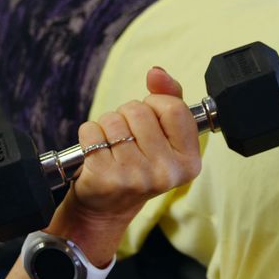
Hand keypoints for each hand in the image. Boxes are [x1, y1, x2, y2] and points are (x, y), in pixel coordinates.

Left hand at [67, 67, 201, 227]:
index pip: (174, 108)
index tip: (152, 121)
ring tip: (113, 146)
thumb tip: (156, 73)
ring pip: (114, 120)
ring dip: (108, 126)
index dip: (157, 105)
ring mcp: (136, 177)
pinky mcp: (106, 177)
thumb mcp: (163, 134)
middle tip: (129, 139)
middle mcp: (166, 173)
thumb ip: (169, 97)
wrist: (107, 206)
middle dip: (128, 115)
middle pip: (140, 110)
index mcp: (189, 162)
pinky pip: (91, 131)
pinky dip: (89, 135)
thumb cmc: (138, 163)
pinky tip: (97, 153)